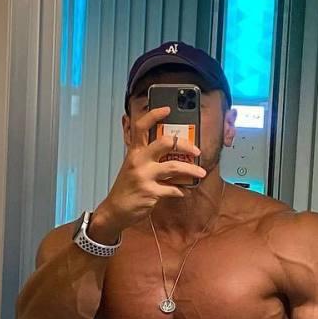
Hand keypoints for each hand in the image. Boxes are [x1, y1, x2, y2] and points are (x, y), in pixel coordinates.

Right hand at [92, 106, 206, 238]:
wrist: (115, 210)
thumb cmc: (127, 187)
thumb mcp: (133, 166)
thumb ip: (149, 157)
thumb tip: (172, 152)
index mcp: (135, 152)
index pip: (141, 126)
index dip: (154, 115)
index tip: (167, 109)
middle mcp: (139, 160)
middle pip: (165, 142)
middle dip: (185, 145)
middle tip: (197, 151)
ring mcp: (144, 176)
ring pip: (175, 166)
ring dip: (192, 170)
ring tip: (201, 172)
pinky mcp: (151, 192)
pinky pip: (173, 189)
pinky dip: (182, 191)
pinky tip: (184, 191)